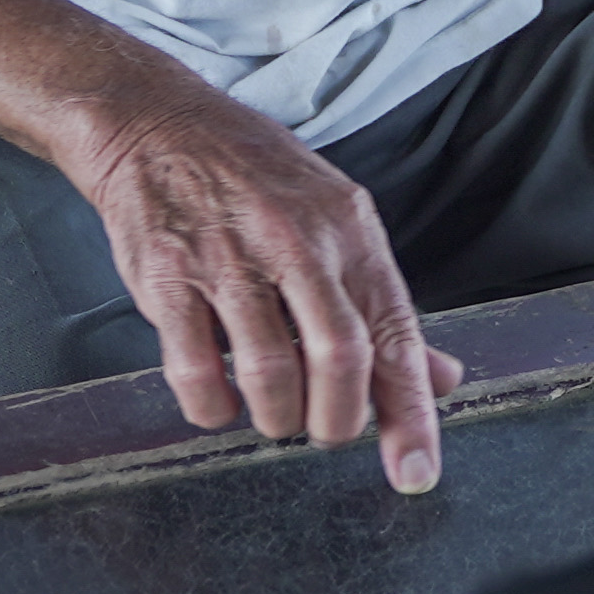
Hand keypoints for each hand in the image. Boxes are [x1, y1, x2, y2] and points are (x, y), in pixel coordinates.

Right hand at [56, 91, 467, 492]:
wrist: (155, 122)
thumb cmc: (249, 175)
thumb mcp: (333, 219)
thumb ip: (378, 306)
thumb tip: (438, 378)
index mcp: (348, 230)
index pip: (395, 336)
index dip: (410, 415)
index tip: (414, 471)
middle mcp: (295, 240)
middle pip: (339, 358)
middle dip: (336, 421)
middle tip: (325, 431)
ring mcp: (227, 257)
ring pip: (270, 373)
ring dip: (276, 417)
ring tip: (272, 414)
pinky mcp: (167, 275)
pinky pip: (196, 370)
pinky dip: (213, 407)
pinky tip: (218, 400)